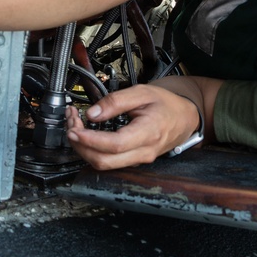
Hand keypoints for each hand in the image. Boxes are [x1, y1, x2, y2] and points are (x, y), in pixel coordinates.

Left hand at [65, 84, 201, 169]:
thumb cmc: (167, 104)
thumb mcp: (142, 92)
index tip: (75, 128)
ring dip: (84, 148)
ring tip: (75, 125)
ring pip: (103, 164)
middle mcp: (143, 152)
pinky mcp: (133, 161)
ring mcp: (138, 160)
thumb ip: (116, 101)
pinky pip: (108, 161)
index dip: (90, 139)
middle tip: (71, 124)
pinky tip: (86, 134)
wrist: (185, 117)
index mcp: (148, 133)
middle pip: (104, 161)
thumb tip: (92, 113)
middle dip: (80, 145)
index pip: (114, 145)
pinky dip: (92, 149)